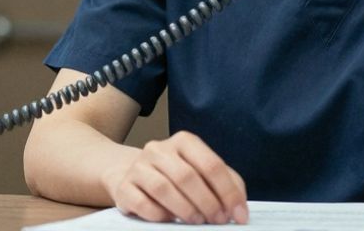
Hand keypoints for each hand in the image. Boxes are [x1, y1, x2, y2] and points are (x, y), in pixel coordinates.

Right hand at [105, 131, 248, 224]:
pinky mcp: (124, 187)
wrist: (131, 174)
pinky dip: (160, 215)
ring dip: (186, 210)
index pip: (211, 165)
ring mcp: (138, 167)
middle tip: (218, 220)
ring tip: (197, 222)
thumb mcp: (202, 172)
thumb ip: (226, 183)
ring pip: (163, 188)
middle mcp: (158, 149)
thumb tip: (240, 208)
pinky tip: (170, 220)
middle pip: (187, 176)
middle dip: (208, 203)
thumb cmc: (176, 176)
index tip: (239, 215)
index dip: (228, 193)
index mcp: (184, 142)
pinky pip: (142, 203)